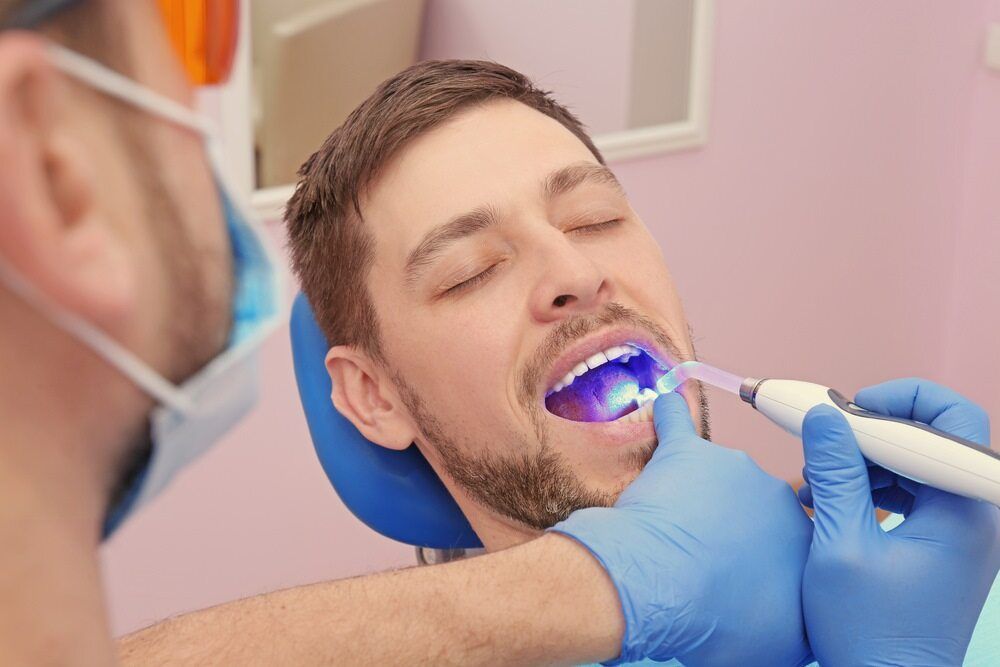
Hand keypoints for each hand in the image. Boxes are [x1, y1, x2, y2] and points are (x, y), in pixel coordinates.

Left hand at [551, 392, 813, 665]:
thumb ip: (797, 626)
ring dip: (702, 496)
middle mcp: (777, 497)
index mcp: (806, 540)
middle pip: (759, 506)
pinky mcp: (684, 453)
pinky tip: (664, 398)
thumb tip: (794, 622)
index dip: (771, 558)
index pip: (798, 540)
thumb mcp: (779, 646)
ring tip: (675, 527)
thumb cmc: (717, 622)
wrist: (662, 587)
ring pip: (720, 478)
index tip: (752, 571)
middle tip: (709, 558)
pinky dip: (669, 413)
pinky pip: (677, 423)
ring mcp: (732, 469)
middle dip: (739, 528)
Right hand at [799, 378, 999, 666]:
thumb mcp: (840, 546)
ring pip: (917, 461)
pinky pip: (912, 490)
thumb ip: (835, 474)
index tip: (843, 410)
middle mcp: (975, 514)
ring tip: (816, 480)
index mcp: (964, 511)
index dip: (895, 402)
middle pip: (933, 436)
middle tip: (826, 439)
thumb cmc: (868, 631)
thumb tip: (823, 416)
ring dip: (865, 458)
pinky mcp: (945, 544)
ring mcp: (962, 530)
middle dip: (873, 429)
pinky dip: (872, 484)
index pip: (950, 419)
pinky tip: (830, 498)